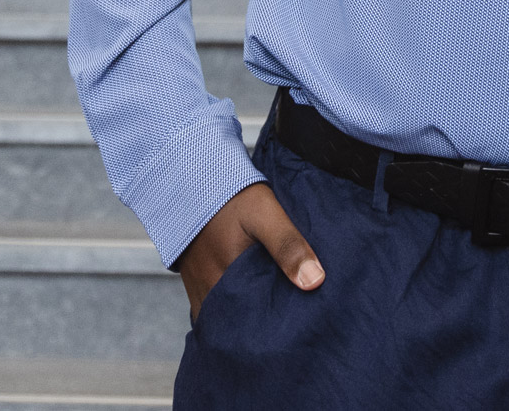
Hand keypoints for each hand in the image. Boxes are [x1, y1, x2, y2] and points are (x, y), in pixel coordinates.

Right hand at [174, 182, 323, 318]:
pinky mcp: (196, 279)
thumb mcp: (265, 215)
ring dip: (243, 318)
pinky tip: (251, 298)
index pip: (249, 325)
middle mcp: (207, 292)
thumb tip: (314, 282)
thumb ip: (288, 246)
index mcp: (224, 283)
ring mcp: (198, 288)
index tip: (294, 332)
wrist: (194, 177)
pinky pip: (214, 305)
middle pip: (236, 324)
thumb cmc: (230, 195)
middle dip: (258, 329)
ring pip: (224, 316)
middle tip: (288, 330)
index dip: (271, 331)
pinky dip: (231, 306)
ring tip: (272, 319)